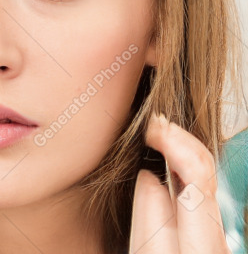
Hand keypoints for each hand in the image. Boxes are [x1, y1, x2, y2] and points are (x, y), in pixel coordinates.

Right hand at [129, 113, 230, 252]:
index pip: (197, 174)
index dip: (175, 141)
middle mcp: (218, 231)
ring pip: (204, 175)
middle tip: (154, 124)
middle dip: (180, 138)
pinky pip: (199, 187)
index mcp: (201, 238)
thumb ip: (150, 211)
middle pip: (207, 168)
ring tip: (158, 132)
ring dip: (181, 147)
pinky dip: (182, 165)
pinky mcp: (212, 229)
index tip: (151, 127)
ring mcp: (219, 230)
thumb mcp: (146, 251)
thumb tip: (150, 173)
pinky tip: (167, 157)